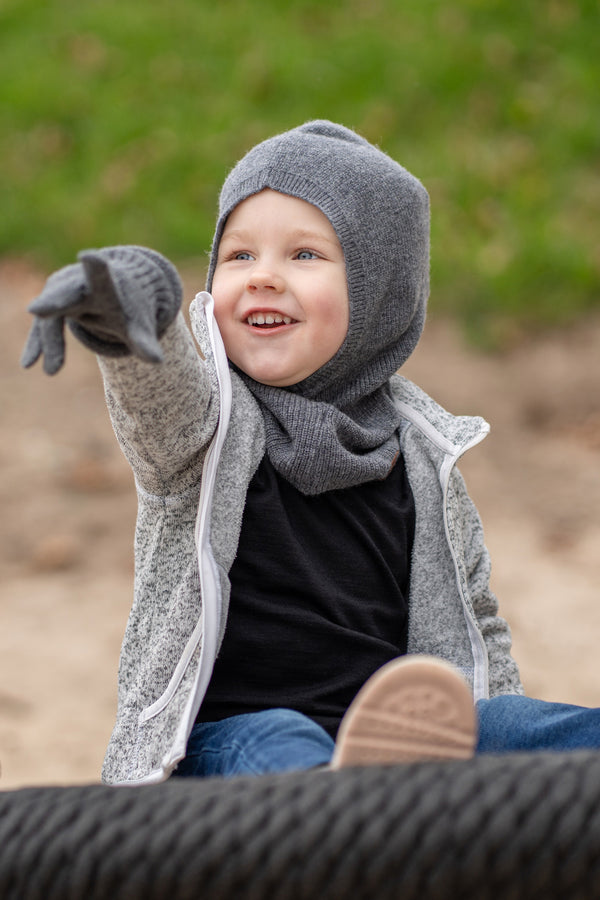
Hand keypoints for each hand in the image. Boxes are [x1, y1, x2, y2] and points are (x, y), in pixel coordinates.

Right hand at [21, 246, 182, 374]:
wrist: (112, 289)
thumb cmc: (128, 309)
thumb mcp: (138, 326)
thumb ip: (144, 342)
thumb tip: (159, 361)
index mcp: (105, 286)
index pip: (102, 277)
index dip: (96, 269)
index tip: (89, 256)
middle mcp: (79, 285)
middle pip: (65, 294)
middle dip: (53, 302)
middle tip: (37, 310)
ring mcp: (60, 295)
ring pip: (51, 318)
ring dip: (50, 343)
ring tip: (53, 371)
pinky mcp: (50, 307)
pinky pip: (43, 329)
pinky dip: (38, 346)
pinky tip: (30, 364)